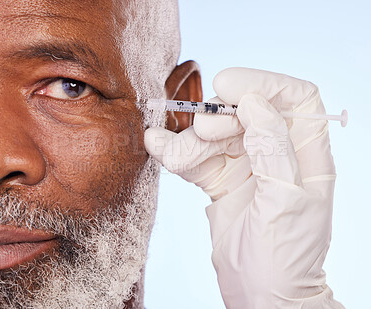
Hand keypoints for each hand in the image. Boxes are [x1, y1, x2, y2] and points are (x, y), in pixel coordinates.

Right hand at [144, 68, 343, 307]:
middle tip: (200, 130)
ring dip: (190, 140)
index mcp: (306, 155)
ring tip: (167, 150)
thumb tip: (255, 103)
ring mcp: (247, 166)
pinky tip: (160, 149)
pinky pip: (198, 157)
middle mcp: (277, 154)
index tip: (228, 86)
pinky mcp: (222, 180)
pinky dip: (178, 153)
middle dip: (220, 116)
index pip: (296, 97)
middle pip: (248, 111)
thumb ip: (273, 148)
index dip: (264, 83)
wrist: (260, 296)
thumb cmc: (284, 258)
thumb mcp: (284, 202)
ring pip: (216, 135)